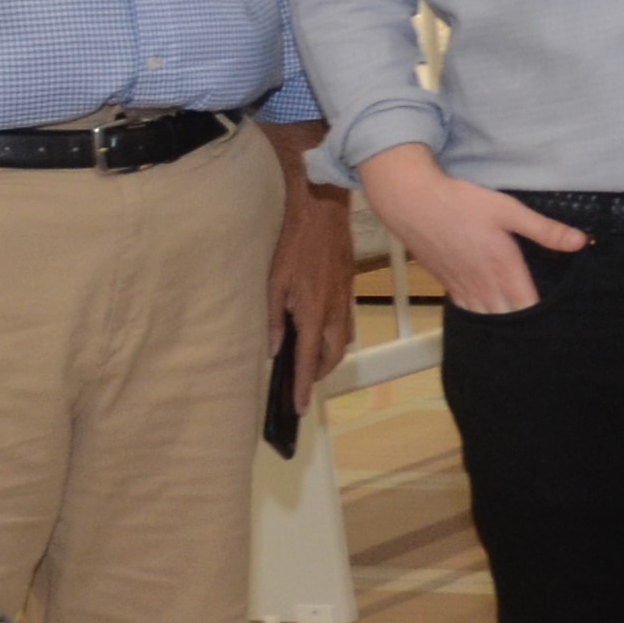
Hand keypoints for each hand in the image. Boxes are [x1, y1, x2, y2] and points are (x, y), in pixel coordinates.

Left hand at [269, 173, 358, 413]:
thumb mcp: (274, 283)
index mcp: (312, 313)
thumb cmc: (293, 246)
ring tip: (311, 364)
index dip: (301, 387)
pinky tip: (323, 335)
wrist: (323, 214)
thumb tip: (274, 348)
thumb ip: (274, 319)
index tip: (298, 408)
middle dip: (317, 375)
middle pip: (331, 357)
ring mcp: (345, 301)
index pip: (306, 360)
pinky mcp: (349, 290)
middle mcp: (334, 312)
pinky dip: (336, 340)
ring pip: (342, 343)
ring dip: (328, 359)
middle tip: (301, 385)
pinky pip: (346, 325)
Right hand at [354, 143, 583, 316]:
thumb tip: (581, 241)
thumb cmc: (462, 203)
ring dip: (502, 325)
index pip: (529, 308)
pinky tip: (490, 314)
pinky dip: (481, 317)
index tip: (559, 320)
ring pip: (486, 319)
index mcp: (504, 269)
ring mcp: (462, 288)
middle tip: (543, 328)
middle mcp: (484, 286)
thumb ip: (545, 230)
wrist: (413, 203)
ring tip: (520, 329)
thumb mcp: (509, 210)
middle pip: (509, 320)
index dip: (543, 318)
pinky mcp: (446, 285)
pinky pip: (467, 311)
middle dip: (525, 326)